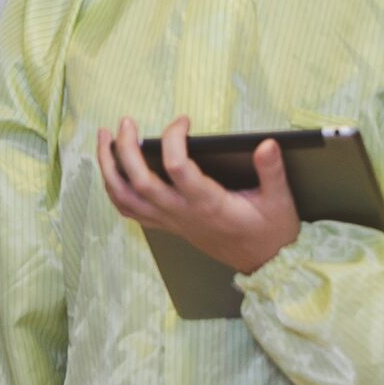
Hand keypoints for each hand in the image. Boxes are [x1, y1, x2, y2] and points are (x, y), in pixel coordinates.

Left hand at [98, 117, 301, 275]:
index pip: (178, 168)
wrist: (264, 264)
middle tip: (126, 122)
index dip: (174, 139)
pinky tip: (111, 170)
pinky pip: (129, 211)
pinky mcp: (167, 226)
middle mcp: (182, 213)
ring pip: (125, 197)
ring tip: (104, 139)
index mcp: (209, 204)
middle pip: (139, 181)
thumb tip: (267, 144)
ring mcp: (170, 222)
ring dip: (109, 168)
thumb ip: (272, 171)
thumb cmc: (271, 230)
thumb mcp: (279, 199)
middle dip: (125, 149)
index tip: (183, 120)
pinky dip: (114, 190)